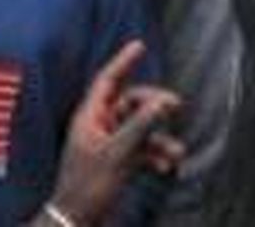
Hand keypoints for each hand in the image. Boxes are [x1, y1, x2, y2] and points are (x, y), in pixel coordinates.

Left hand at [44, 41, 183, 226]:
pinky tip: (167, 166)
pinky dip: (155, 155)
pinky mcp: (117, 161)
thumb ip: (141, 126)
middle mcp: (98, 126)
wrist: (76, 221)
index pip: (108, 80)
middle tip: (175, 107)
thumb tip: (163, 102)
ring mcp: (108, 144)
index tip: (139, 45)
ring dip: (160, 139)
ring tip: (177, 152)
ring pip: (140, 129)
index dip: (123, 61)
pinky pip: (141, 149)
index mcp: (90, 117)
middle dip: (154, 107)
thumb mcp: (118, 154)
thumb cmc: (88, 187)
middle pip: (131, 103)